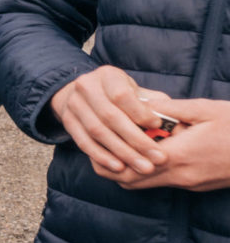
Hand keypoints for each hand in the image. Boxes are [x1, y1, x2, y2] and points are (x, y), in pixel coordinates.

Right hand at [49, 66, 168, 175]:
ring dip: (122, 152)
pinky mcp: (68, 122)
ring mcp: (73, 104)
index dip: (140, 112)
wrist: (83, 94)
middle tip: (159, 158)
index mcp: (107, 75)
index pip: (121, 95)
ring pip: (97, 131)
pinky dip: (102, 156)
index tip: (158, 126)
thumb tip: (174, 125)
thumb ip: (155, 104)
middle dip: (137, 140)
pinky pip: (84, 142)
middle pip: (110, 116)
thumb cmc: (120, 94)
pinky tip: (119, 167)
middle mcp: (86, 87)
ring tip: (144, 167)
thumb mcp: (136, 90)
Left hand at [107, 97, 229, 191]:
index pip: (128, 167)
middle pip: (131, 181)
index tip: (102, 138)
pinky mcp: (197, 186)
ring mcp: (190, 184)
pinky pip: (165, 181)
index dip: (109, 156)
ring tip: (129, 143)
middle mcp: (181, 176)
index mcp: (178, 156)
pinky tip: (153, 148)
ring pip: (146, 184)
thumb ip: (169, 109)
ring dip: (132, 167)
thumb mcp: (204, 110)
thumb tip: (140, 103)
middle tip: (107, 142)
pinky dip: (151, 169)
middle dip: (113, 165)